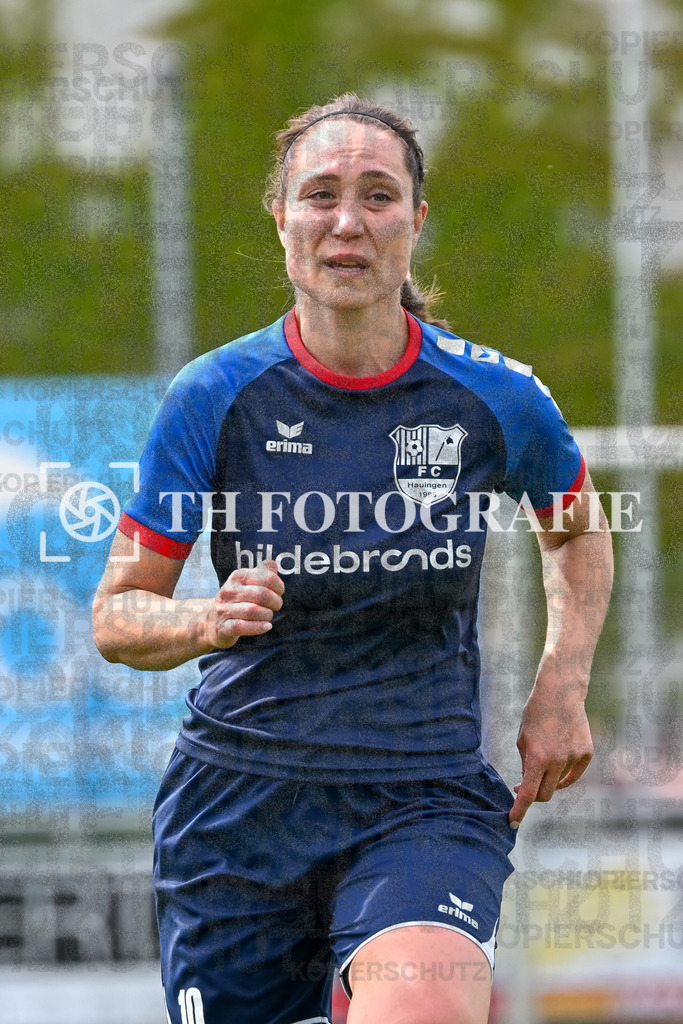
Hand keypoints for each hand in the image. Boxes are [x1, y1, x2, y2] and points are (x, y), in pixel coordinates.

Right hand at [204, 560, 283, 649]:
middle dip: (275, 602)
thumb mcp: (247, 583)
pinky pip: (243, 626)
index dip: (279, 587)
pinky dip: (259, 627)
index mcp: (238, 576)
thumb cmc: (236, 601)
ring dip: (267, 615)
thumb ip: (262, 572)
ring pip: (253, 610)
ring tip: (268, 616)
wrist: (211, 622)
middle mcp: (229, 591)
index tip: (279, 593)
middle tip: (276, 606)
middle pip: (262, 594)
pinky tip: (267, 626)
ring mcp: (224, 609)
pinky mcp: (223, 627)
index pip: (267, 577)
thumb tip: (272, 564)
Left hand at [508, 690, 592, 827]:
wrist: (560, 694)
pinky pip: (573, 774)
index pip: (528, 794)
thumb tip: (528, 788)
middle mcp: (556, 761)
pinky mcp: (586, 753)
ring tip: (543, 759)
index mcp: (536, 758)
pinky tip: (558, 762)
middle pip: (545, 794)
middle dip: (534, 795)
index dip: (519, 810)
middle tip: (524, 787)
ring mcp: (574, 758)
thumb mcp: (522, 741)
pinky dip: (564, 774)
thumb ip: (526, 766)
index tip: (513, 821)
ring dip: (549, 779)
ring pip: (559, 784)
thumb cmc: (535, 716)